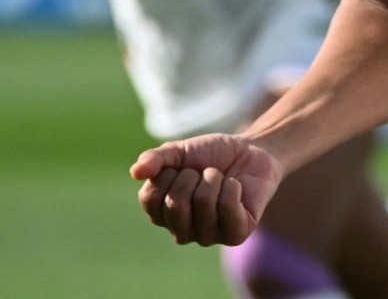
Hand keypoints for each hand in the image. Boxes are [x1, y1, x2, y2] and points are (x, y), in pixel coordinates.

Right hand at [130, 134, 282, 245]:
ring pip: (203, 204)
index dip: (168, 173)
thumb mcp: (180, 151)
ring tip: (223, 178)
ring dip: (215, 179)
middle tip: (206, 172)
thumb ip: (156, 159)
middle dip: (193, 177)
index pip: (150, 198)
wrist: (252, 152)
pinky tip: (237, 187)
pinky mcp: (235, 235)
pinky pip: (228, 210)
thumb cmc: (212, 155)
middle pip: (175, 204)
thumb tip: (135, 172)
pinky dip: (233, 188)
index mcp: (162, 214)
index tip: (183, 167)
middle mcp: (181, 231)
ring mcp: (208, 236)